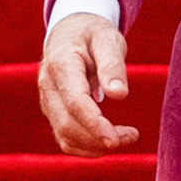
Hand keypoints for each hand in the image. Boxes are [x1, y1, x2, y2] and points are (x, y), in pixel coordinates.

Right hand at [39, 9, 139, 154]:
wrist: (70, 32)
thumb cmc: (92, 34)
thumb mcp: (107, 39)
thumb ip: (112, 64)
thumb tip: (120, 95)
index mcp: (61, 64)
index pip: (75, 101)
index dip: (94, 123)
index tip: (116, 139)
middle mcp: (48, 85)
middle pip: (67, 124)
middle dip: (99, 138)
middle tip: (133, 136)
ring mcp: (48, 101)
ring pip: (65, 136)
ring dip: (95, 146)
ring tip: (127, 137)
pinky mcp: (53, 113)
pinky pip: (65, 139)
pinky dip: (87, 147)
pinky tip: (109, 141)